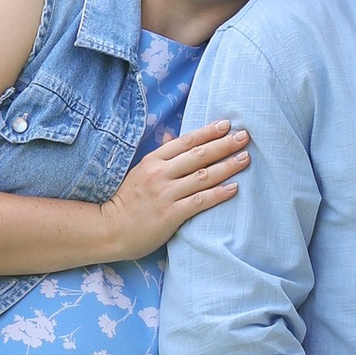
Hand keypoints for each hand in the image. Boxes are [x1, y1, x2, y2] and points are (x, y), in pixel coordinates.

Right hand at [97, 121, 249, 260]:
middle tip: (245, 137)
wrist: (110, 229)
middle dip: (224, 145)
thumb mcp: (140, 171)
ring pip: (202, 176)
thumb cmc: (127, 201)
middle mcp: (160, 174)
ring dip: (227, 166)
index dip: (208, 132)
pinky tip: (234, 188)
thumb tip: (172, 133)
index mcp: (153, 161)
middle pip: (198, 155)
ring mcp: (165, 194)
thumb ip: (160, 154)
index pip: (186, 141)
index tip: (227, 125)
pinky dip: (218, 194)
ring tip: (245, 158)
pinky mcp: (170, 215)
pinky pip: (199, 201)